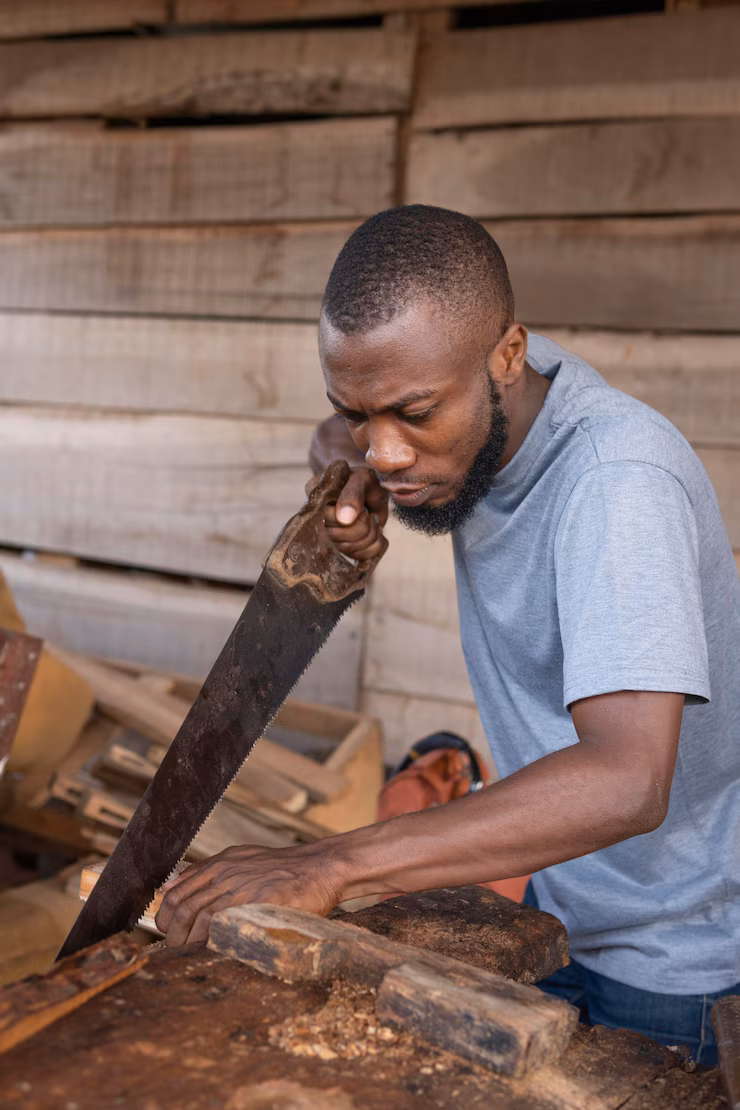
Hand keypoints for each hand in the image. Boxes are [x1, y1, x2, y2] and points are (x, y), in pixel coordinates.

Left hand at [155, 842, 340, 945]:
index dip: (165, 914)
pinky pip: (224, 925)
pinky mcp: (255, 904)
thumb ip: (213, 871)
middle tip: (174, 946)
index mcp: (220, 864)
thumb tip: (181, 883)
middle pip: (181, 907)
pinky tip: (211, 950)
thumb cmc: (282, 867)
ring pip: (197, 918)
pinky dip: (211, 941)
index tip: (166, 929)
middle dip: (172, 933)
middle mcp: (225, 874)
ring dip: (187, 941)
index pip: (177, 890)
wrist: (319, 866)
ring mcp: (240, 889)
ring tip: (188, 953)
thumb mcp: (243, 858)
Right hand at [306, 465, 388, 563]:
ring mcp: (327, 537)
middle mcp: (316, 520)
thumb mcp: (362, 479)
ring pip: (348, 550)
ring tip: (372, 520)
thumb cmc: (364, 482)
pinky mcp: (340, 548)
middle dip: (364, 528)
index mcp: (316, 499)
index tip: (363, 508)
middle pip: (337, 539)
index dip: (353, 519)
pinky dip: (374, 547)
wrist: (372, 491)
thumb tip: (343, 519)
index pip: (329, 520)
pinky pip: (358, 557)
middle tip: (369, 514)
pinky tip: (375, 534)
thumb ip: (353, 494)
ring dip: (371, 537)